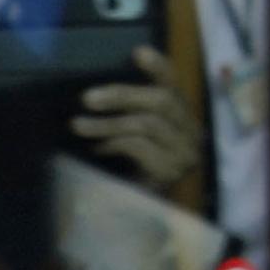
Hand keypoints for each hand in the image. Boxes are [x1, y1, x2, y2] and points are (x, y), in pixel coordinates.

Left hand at [75, 46, 204, 196]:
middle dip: (122, 95)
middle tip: (87, 98)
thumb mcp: (128, 137)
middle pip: (162, 101)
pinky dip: (115, 143)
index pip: (174, 85)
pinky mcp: (171, 172)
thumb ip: (126, 116)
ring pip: (148, 123)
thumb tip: (95, 93)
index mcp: (181, 119)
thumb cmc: (130, 173)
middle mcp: (191, 134)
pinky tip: (99, 149)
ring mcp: (185, 154)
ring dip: (108, 123)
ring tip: (78, 125)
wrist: (137, 218)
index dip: (158, 67)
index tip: (137, 52)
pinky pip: (140, 146)